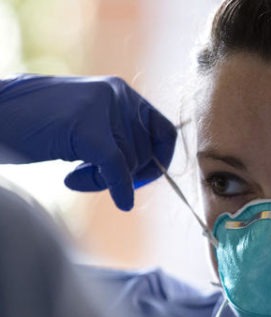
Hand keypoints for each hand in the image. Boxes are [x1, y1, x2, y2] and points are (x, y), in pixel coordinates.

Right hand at [0, 74, 176, 209]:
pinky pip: (117, 168)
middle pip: (145, 154)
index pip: (164, 131)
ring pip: (129, 164)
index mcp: (121, 91)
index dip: (160, 160)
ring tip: (75, 175)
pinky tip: (122, 203)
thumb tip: (153, 169)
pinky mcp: (87, 128)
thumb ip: (119, 139)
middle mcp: (118, 94)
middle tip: (89, 176)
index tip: (142, 177)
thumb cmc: (39, 125)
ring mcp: (103, 108)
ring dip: (104, 180)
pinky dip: (121, 189)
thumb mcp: (89, 125)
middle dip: (123, 175)